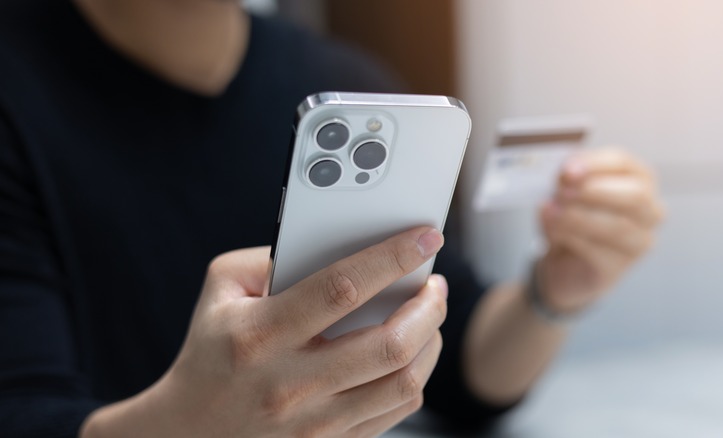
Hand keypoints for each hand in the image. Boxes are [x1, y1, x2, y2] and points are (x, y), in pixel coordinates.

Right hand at [81, 227, 447, 437]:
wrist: (187, 431)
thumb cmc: (211, 350)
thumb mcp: (222, 289)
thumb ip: (273, 257)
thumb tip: (334, 240)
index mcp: (261, 335)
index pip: (342, 288)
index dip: (391, 258)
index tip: (425, 237)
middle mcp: (291, 384)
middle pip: (390, 344)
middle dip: (429, 306)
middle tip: (434, 284)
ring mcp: (314, 422)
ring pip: (404, 382)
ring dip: (431, 340)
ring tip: (429, 315)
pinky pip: (396, 411)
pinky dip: (416, 375)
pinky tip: (413, 352)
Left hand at [538, 148, 663, 313]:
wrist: (564, 264)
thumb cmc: (572, 220)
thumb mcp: (566, 192)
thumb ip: (567, 181)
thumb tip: (564, 176)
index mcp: (638, 180)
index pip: (623, 164)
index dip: (595, 165)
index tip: (567, 169)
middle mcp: (648, 211)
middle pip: (635, 196)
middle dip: (595, 191)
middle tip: (562, 192)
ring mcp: (638, 242)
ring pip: (617, 226)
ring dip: (579, 217)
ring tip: (551, 212)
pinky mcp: (617, 267)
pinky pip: (598, 251)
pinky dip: (571, 238)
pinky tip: (553, 233)